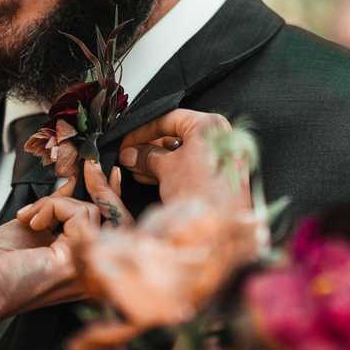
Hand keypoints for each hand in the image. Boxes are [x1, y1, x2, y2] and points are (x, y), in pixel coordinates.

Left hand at [0, 167, 120, 320]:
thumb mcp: (34, 226)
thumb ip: (59, 209)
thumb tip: (74, 183)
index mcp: (82, 265)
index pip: (111, 229)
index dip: (110, 196)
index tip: (101, 170)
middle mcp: (91, 270)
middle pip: (114, 219)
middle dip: (102, 187)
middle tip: (89, 168)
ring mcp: (87, 268)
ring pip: (91, 211)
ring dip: (54, 204)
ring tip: (31, 220)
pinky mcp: (76, 259)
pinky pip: (78, 213)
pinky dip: (51, 207)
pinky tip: (33, 224)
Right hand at [116, 109, 250, 208]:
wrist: (221, 230)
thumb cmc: (201, 195)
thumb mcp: (166, 169)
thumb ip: (146, 157)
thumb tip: (131, 153)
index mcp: (210, 126)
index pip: (170, 119)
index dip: (143, 130)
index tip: (127, 141)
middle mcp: (221, 138)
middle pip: (177, 135)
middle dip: (150, 148)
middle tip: (129, 156)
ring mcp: (223, 158)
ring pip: (184, 153)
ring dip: (158, 161)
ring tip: (136, 168)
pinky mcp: (221, 177)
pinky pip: (193, 167)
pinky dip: (173, 171)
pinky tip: (151, 178)